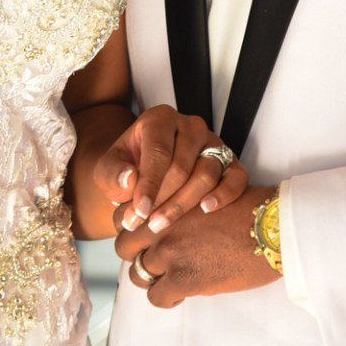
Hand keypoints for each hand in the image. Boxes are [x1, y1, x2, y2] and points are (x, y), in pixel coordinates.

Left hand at [93, 104, 247, 237]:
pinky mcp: (230, 161)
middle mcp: (190, 126)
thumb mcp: (109, 169)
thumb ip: (112, 172)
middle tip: (145, 225)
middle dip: (162, 200)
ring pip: (206, 174)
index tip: (139, 212)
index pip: (158, 151)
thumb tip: (129, 180)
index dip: (149, 184)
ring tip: (162, 225)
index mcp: (159, 119)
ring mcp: (213, 142)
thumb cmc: (128, 169)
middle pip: (182, 166)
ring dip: (184, 204)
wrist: (147, 173)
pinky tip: (206, 210)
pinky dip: (224, 195)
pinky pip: (236, 178)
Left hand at [115, 183, 279, 306]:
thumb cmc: (246, 207)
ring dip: (151, 277)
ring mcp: (170, 252)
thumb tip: (158, 222)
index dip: (131, 228)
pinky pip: (157, 297)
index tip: (143, 236)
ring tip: (170, 277)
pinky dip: (167, 297)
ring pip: (137, 274)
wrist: (274, 228)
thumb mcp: (202, 193)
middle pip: (123, 246)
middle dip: (135, 254)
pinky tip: (183, 292)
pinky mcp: (185, 279)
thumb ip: (175, 206)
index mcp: (164, 199)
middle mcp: (159, 224)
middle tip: (154, 259)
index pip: (122, 216)